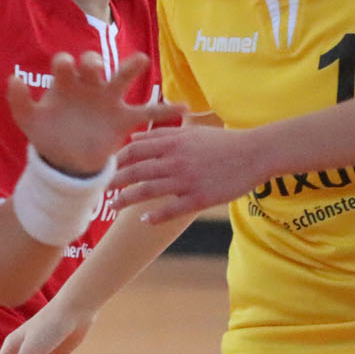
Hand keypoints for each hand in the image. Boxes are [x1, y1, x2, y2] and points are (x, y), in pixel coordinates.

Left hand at [7, 52, 182, 176]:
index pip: (65, 65)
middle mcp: (88, 86)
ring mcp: (108, 100)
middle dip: (93, 62)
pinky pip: (147, 114)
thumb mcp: (28, 120)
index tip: (63, 67)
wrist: (65, 161)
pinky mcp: (123, 119)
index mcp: (65, 84)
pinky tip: (184, 108)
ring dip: (130, 68)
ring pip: (122, 79)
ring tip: (139, 61)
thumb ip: (19, 101)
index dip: (64, 64)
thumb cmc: (47, 134)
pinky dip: (165, 110)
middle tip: (93, 67)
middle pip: (94, 65)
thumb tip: (11, 78)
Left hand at [114, 121, 258, 222]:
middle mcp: (176, 161)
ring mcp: (187, 180)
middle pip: (135, 172)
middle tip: (97, 190)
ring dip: (126, 200)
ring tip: (113, 206)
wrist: (257, 153)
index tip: (102, 169)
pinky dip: (155, 216)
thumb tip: (133, 138)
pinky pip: (172, 209)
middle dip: (113, 182)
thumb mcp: (191, 133)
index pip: (134, 150)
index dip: (115, 160)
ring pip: (148, 191)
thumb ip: (160, 135)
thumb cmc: (223, 142)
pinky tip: (143, 220)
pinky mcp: (200, 198)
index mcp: (173, 143)